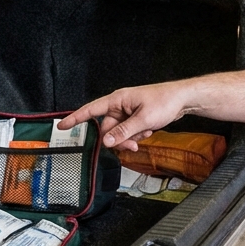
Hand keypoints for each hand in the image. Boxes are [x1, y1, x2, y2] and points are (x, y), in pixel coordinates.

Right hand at [59, 82, 190, 150]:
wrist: (182, 99)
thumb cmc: (164, 101)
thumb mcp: (143, 119)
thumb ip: (123, 132)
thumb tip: (106, 142)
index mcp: (117, 100)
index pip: (91, 110)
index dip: (75, 118)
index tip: (62, 126)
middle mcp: (120, 105)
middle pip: (108, 129)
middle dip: (118, 140)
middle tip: (132, 145)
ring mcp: (127, 112)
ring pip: (119, 133)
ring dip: (129, 138)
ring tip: (144, 135)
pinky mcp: (135, 118)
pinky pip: (128, 132)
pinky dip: (136, 135)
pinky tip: (148, 131)